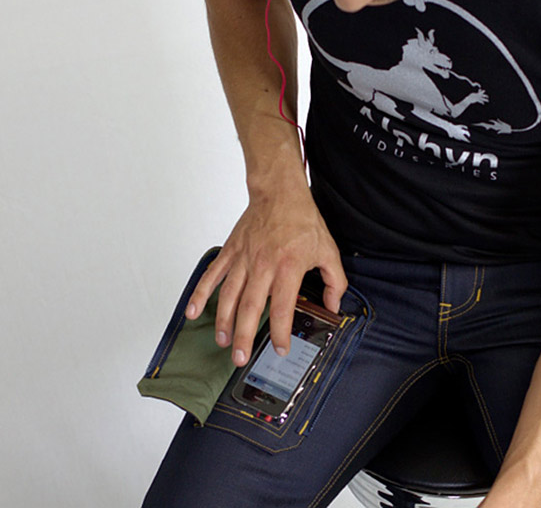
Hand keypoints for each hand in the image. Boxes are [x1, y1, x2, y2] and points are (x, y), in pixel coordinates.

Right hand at [185, 185, 347, 366]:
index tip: (280, 349)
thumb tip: (334, 306)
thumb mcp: (327, 250)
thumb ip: (335, 281)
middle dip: (243, 336)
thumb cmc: (302, 220)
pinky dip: (200, 294)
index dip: (280, 332)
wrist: (279, 193)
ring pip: (228, 296)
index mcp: (288, 268)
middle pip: (249, 308)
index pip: (282, 308)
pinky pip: (212, 275)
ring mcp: (243, 259)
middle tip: (239, 358)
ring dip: (223, 321)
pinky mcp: (231, 252)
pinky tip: (193, 312)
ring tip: (222, 342)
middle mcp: (263, 266)